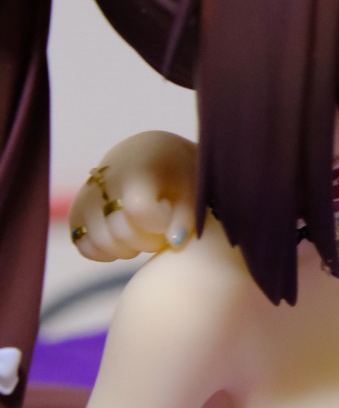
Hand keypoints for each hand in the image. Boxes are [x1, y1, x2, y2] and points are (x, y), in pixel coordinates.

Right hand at [68, 132, 197, 262]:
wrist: (147, 156)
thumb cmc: (176, 174)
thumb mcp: (192, 188)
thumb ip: (187, 216)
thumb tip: (175, 241)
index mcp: (137, 169)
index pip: (139, 210)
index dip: (159, 222)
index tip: (169, 211)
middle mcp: (104, 182)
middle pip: (121, 233)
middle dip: (149, 241)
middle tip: (160, 227)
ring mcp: (86, 198)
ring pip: (102, 244)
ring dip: (129, 248)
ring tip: (143, 229)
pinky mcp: (76, 214)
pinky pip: (86, 248)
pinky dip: (107, 251)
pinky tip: (124, 236)